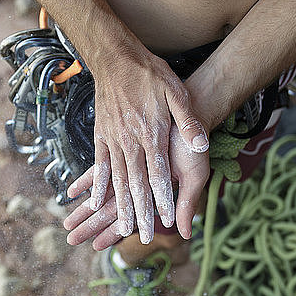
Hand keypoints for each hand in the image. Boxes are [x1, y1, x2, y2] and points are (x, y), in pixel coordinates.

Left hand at [64, 124, 209, 250]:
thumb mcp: (195, 175)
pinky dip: (87, 182)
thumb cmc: (191, 146)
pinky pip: (100, 170)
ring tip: (68, 223)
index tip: (98, 245)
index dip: (114, 231)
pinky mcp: (123, 150)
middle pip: (112, 209)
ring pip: (103, 194)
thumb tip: (185, 234)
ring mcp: (130, 169)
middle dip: (92, 225)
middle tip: (72, 239)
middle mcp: (140, 184)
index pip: (131, 217)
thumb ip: (188, 203)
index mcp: (154, 194)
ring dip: (85, 209)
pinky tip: (72, 191)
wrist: (189, 113)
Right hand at [88, 48, 208, 244]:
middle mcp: (131, 141)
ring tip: (120, 229)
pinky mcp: (101, 136)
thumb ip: (187, 121)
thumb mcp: (177, 93)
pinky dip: (96, 186)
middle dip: (140, 213)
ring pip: (117, 180)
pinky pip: (99, 166)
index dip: (162, 199)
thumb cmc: (151, 75)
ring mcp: (113, 140)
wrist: (117, 59)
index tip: (167, 221)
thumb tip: (201, 145)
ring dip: (119, 206)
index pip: (158, 174)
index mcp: (152, 133)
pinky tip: (94, 202)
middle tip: (144, 236)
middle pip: (136, 184)